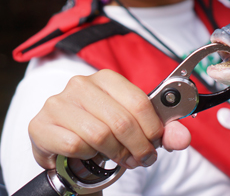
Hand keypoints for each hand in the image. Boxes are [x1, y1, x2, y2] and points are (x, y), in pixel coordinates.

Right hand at [28, 69, 190, 169]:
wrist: (64, 144)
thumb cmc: (102, 129)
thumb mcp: (135, 126)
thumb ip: (161, 131)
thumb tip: (182, 138)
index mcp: (107, 78)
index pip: (139, 102)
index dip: (152, 128)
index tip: (156, 143)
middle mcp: (81, 85)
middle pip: (121, 121)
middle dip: (137, 146)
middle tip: (142, 158)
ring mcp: (58, 103)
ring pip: (99, 134)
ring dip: (116, 153)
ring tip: (121, 159)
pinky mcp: (40, 124)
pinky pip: (74, 145)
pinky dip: (87, 155)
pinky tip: (90, 154)